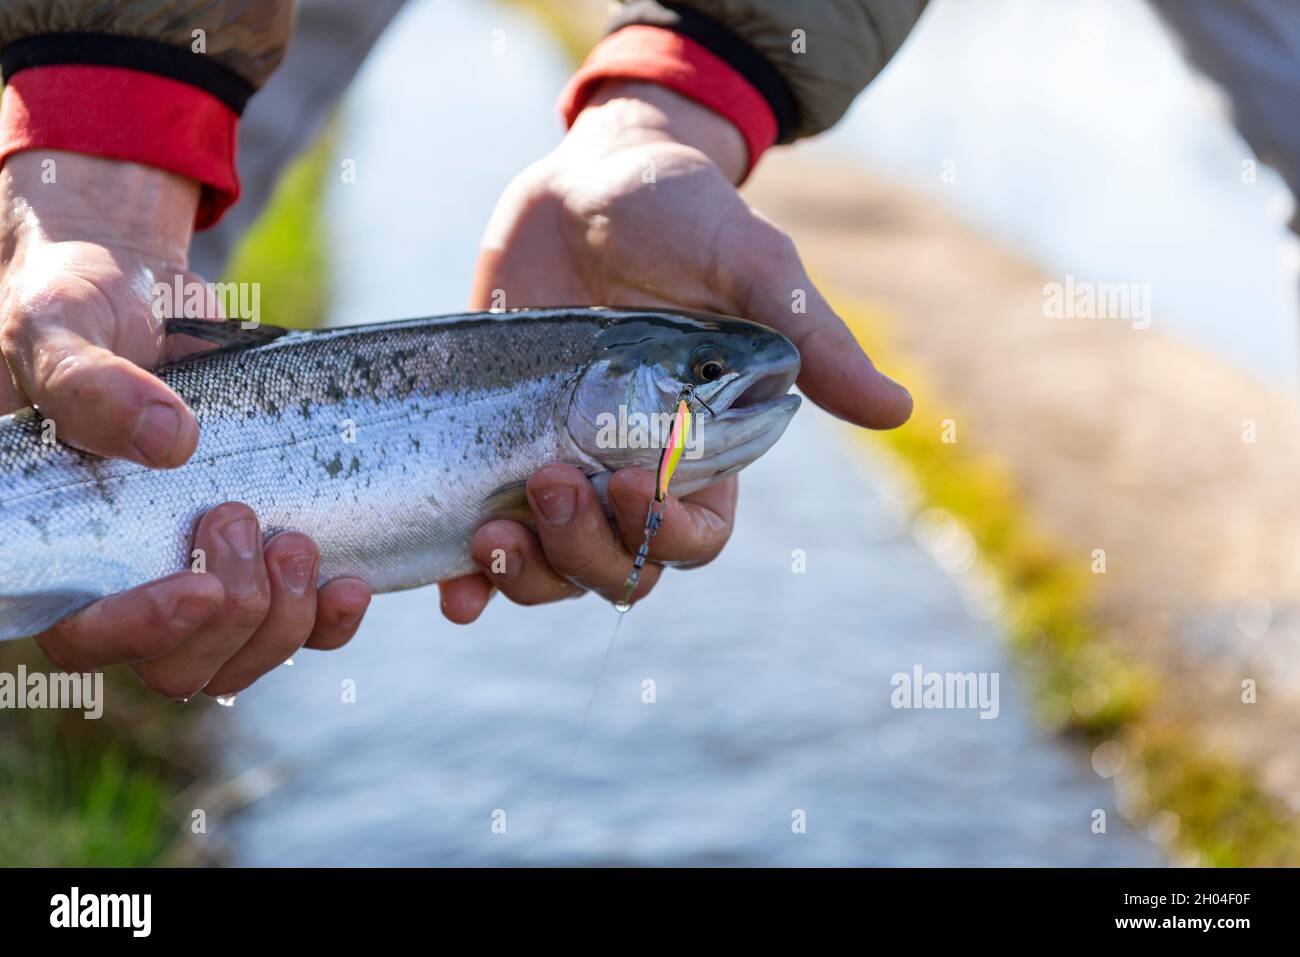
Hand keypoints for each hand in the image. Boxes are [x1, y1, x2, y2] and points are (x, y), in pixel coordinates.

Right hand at [0, 152, 369, 698]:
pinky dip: (331, 621)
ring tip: (296, 541)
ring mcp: (200, 575)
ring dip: (283, 618)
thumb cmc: (76, 311)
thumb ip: (88, 386)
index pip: (84, 639)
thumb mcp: (60, 334)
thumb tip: (169, 443)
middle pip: (179, 667)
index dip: (140, 633)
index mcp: (62, 551)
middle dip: (230, 614)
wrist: (140, 295)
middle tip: (239, 516)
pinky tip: (351, 582)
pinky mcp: (261, 559)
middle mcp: (129, 580)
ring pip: (244, 656)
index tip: (197, 586)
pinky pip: (303, 629)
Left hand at [439, 82, 910, 621]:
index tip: (625, 480)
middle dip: (584, 550)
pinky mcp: (495, 447)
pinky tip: (450, 591)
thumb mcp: (750, 263)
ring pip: (551, 566)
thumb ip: (810, 338)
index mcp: (702, 445)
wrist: (586, 180)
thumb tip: (898, 410)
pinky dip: (466, 578)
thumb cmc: (682, 213)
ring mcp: (559, 461)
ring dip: (523, 573)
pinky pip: (480, 535)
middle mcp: (630, 467)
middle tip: (547, 479)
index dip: (665, 536)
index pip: (696, 536)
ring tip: (486, 539)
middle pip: (619, 565)